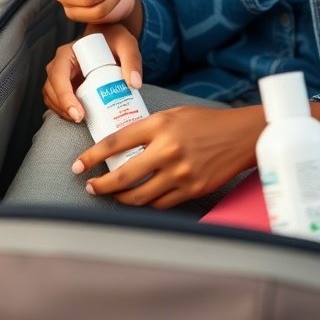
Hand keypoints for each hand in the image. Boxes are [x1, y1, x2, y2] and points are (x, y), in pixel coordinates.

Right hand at [43, 24, 142, 122]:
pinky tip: (83, 118)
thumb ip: (132, 60)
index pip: (58, 76)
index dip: (65, 97)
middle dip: (64, 108)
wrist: (112, 40)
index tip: (79, 114)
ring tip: (84, 120)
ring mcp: (60, 77)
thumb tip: (134, 83)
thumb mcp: (126, 44)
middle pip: (52, 90)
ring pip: (52, 98)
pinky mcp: (65, 86)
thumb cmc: (116, 39)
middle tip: (82, 120)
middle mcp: (59, 64)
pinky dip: (66, 112)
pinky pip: (58, 103)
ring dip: (64, 112)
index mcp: (68, 52)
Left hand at [71, 104, 266, 208]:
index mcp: (160, 125)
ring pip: (139, 196)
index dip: (92, 156)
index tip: (78, 165)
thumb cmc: (207, 122)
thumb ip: (149, 129)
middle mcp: (168, 149)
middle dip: (100, 185)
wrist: (241, 136)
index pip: (116, 142)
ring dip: (120, 199)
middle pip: (122, 176)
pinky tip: (139, 199)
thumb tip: (121, 146)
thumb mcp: (174, 115)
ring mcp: (180, 173)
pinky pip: (159, 204)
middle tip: (90, 187)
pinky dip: (145, 203)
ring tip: (112, 196)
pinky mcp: (192, 190)